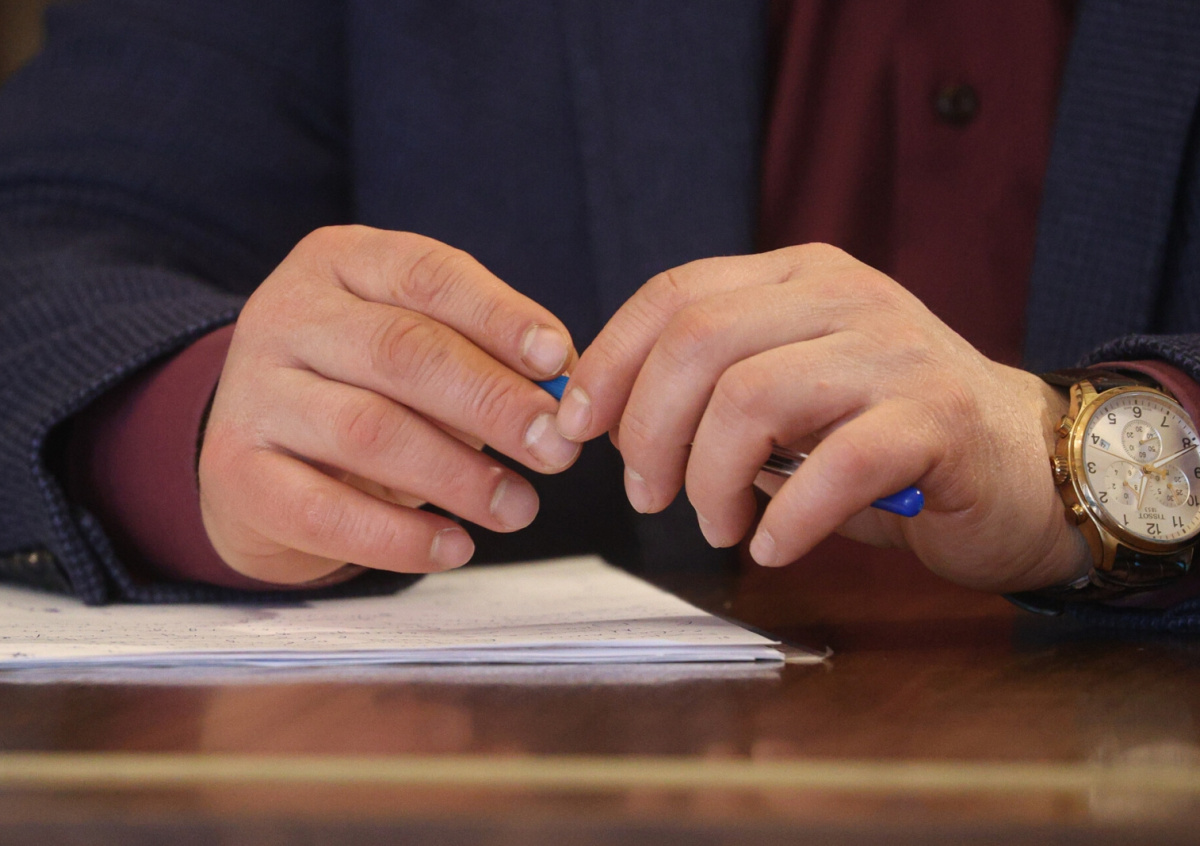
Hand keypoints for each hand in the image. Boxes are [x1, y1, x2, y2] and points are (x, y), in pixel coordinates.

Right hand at [199, 226, 579, 583]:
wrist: (258, 450)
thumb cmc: (366, 388)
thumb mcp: (420, 346)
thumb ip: (485, 353)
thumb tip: (565, 384)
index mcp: (340, 263)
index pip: (428, 274)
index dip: (499, 318)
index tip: (558, 361)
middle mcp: (286, 315)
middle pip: (401, 352)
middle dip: (492, 402)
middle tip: (555, 448)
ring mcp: (252, 393)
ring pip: (368, 431)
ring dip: (458, 475)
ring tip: (519, 506)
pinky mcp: (236, 473)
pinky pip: (324, 512)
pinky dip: (399, 539)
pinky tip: (456, 547)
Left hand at [556, 244, 1090, 592]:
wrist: (1018, 463)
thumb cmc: (880, 436)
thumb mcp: (786, 390)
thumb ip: (710, 386)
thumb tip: (599, 417)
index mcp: (796, 276)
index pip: (674, 293)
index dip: (609, 362)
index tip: (575, 430)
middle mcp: (843, 296)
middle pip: (700, 343)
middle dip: (648, 431)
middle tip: (649, 497)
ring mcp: (893, 351)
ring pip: (753, 398)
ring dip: (710, 479)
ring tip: (717, 524)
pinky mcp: (935, 419)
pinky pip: (836, 465)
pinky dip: (789, 517)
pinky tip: (773, 546)